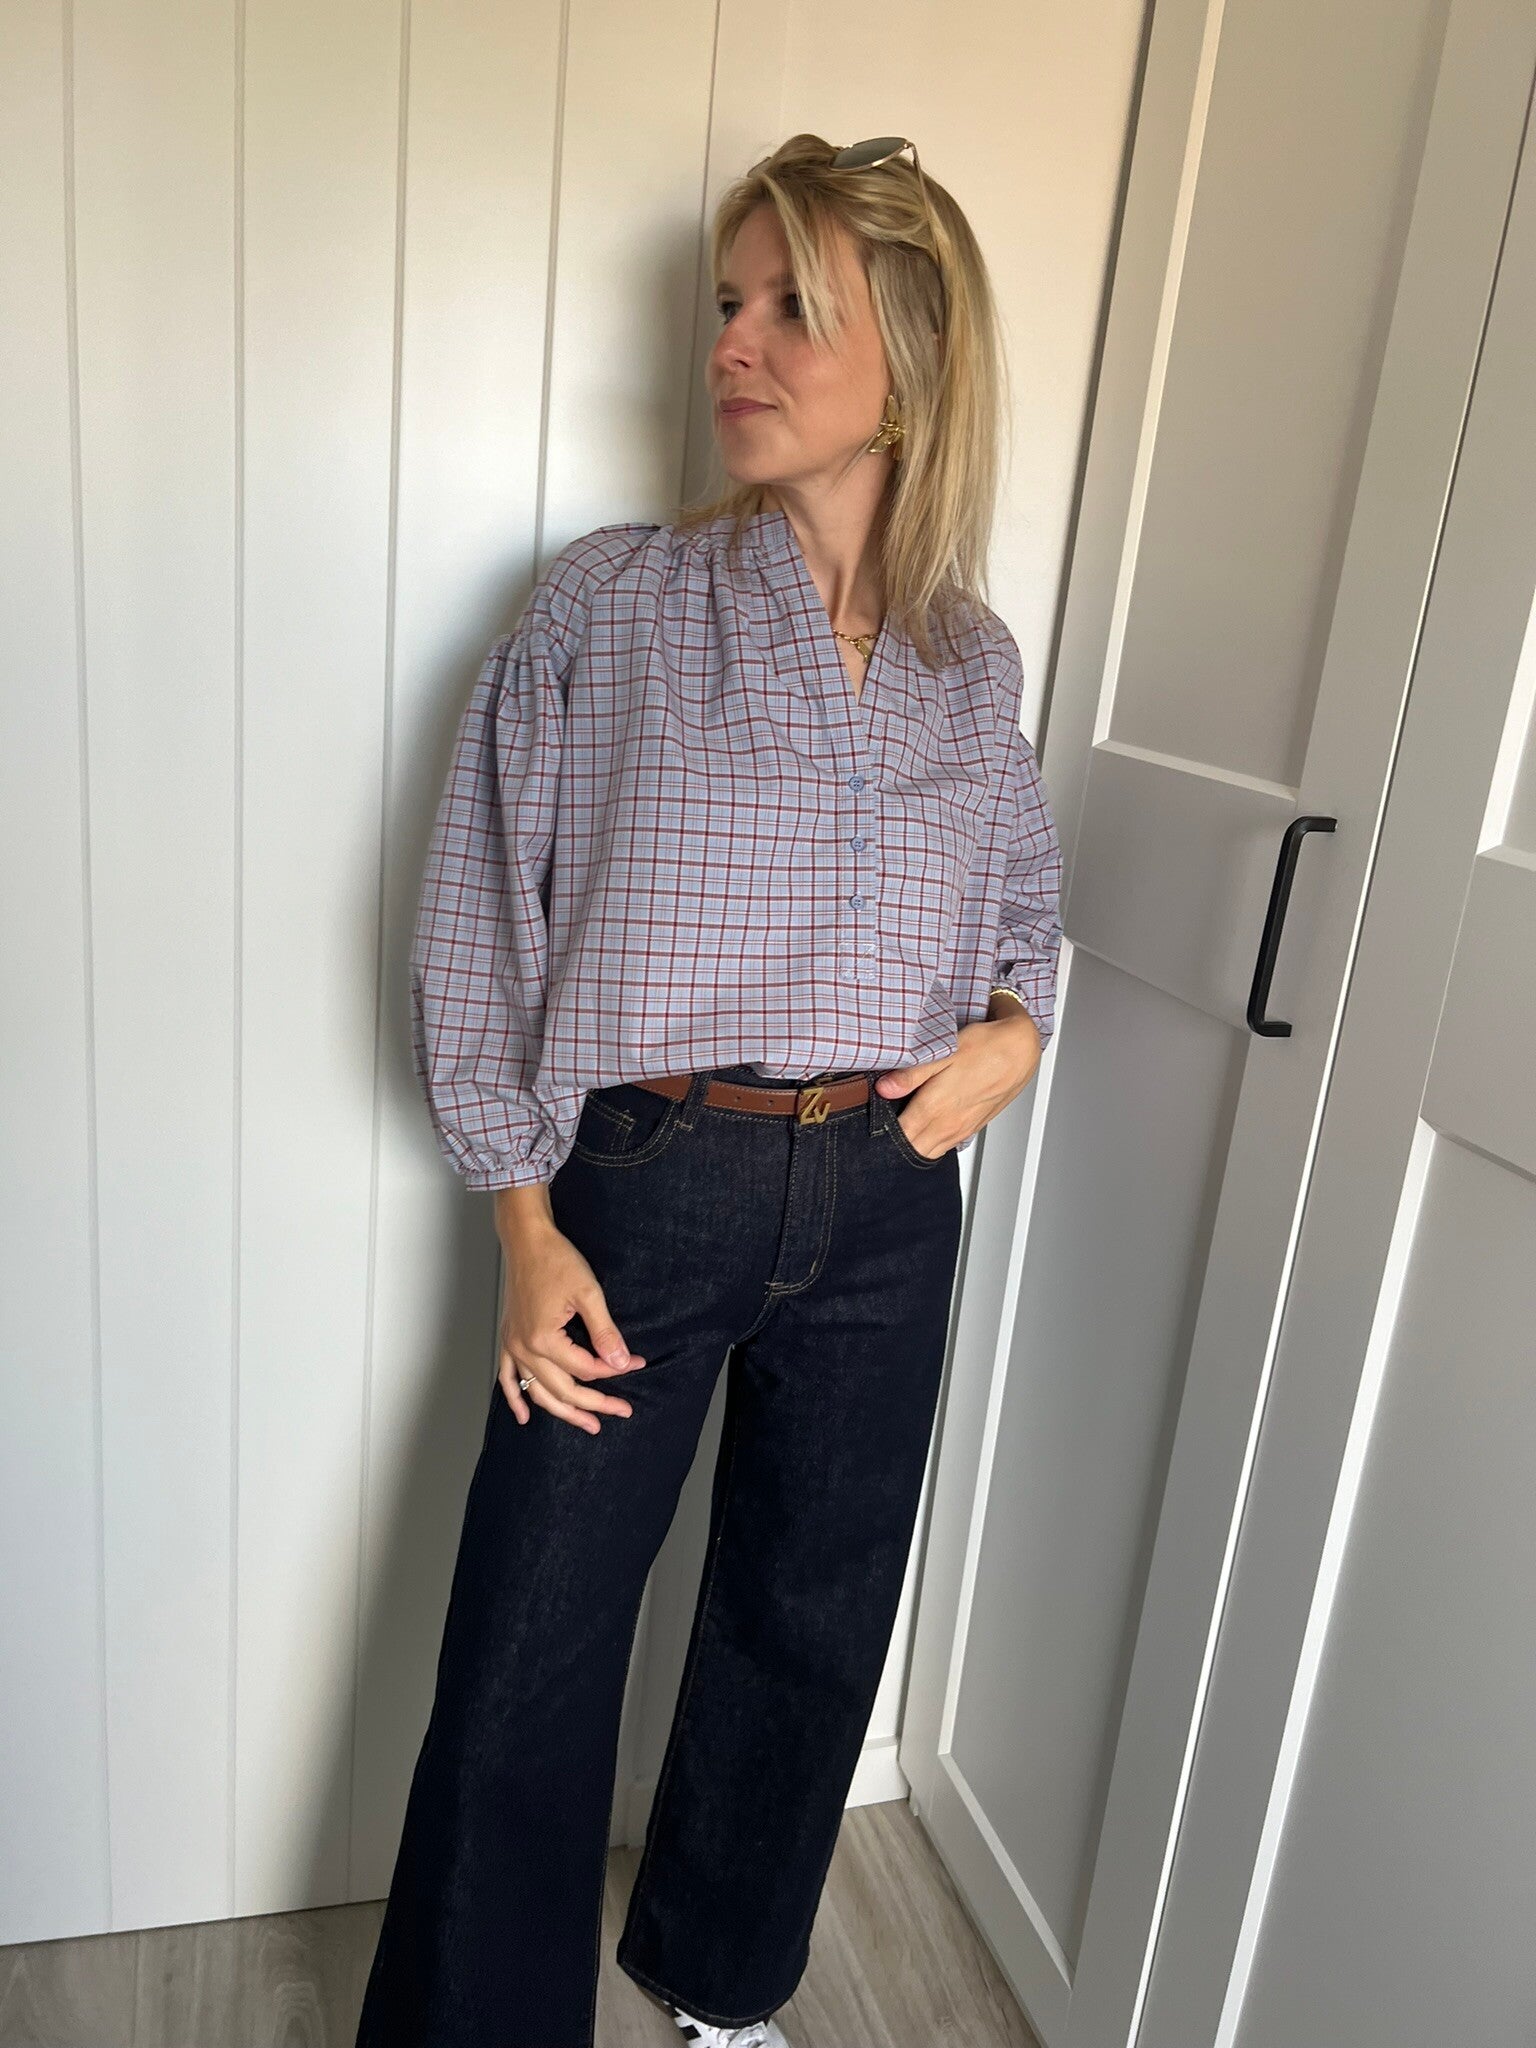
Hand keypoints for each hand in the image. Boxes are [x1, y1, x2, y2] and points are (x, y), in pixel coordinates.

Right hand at [494, 1224, 645, 1431]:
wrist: (527, 1240)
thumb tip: (621, 1362)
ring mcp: (513, 1345)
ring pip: (537, 1391)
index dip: (614, 1370)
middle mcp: (524, 1348)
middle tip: (621, 1411)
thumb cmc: (555, 1260)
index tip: (637, 1364)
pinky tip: (525, 1416)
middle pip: (563, 1389)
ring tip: (587, 1423)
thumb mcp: (589, 1294)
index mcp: (543, 1339)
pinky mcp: (508, 1338)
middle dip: (595, 1403)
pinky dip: (515, 1399)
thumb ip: (605, 1332)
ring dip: (562, 1411)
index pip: (586, 1368)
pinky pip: (507, 1378)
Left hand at [876, 1011, 1042, 1158]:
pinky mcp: (973, 1126)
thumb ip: (912, 1074)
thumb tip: (884, 1089)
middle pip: (912, 1150)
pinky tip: (926, 1126)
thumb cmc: (985, 1046)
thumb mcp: (944, 1052)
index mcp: (936, 1109)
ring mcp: (963, 1129)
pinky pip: (946, 1144)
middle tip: (878, 1131)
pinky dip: (932, 1141)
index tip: (868, 1129)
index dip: (881, 1137)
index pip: (899, 1137)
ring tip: (898, 1129)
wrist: (1021, 1048)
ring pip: (929, 1150)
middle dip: (894, 1145)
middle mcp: (949, 1125)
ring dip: (913, 1144)